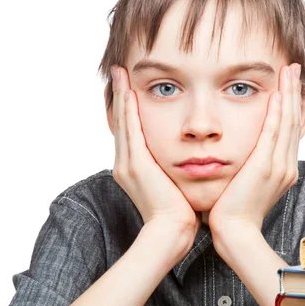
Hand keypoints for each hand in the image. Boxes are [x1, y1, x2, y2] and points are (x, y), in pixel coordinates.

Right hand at [110, 65, 200, 237]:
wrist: (169, 233)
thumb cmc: (178, 214)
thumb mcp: (174, 187)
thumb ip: (174, 172)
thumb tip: (187, 162)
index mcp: (134, 170)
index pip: (129, 132)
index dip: (127, 110)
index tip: (128, 89)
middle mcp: (125, 164)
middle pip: (121, 122)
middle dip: (119, 96)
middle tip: (117, 72)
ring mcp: (128, 164)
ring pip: (123, 121)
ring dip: (121, 95)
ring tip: (119, 73)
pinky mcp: (136, 165)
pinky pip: (131, 129)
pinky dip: (128, 109)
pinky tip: (128, 90)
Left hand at [208, 63, 301, 237]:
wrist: (236, 233)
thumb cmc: (233, 212)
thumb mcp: (246, 185)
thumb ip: (249, 167)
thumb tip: (242, 154)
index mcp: (282, 169)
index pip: (289, 130)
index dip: (291, 105)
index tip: (289, 84)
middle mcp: (285, 166)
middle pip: (293, 121)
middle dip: (294, 92)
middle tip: (295, 68)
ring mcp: (278, 166)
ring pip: (287, 123)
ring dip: (288, 94)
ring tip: (289, 71)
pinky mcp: (265, 167)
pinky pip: (273, 133)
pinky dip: (277, 113)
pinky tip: (277, 94)